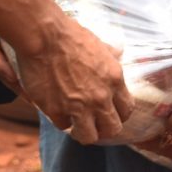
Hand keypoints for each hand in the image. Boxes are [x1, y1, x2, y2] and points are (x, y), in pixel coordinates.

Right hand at [11, 14, 135, 143]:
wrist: (44, 35)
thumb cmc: (70, 35)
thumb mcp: (99, 43)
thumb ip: (111, 53)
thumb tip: (119, 50)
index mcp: (114, 80)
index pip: (127, 110)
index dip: (119, 114)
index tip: (110, 113)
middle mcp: (100, 97)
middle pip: (112, 129)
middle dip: (104, 128)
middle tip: (94, 123)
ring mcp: (79, 106)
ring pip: (89, 136)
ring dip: (83, 131)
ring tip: (76, 124)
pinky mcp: (56, 111)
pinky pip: (63, 125)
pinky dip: (61, 119)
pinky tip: (57, 109)